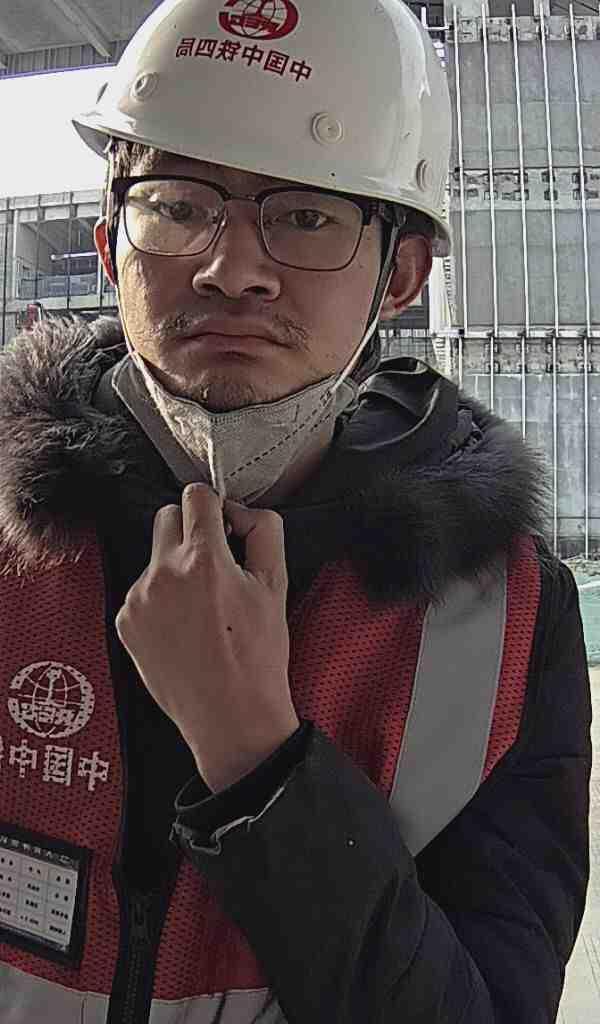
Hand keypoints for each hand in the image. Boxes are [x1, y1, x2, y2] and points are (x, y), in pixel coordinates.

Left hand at [115, 483, 298, 791]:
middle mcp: (163, 574)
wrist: (230, 717)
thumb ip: (264, 532)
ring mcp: (139, 599)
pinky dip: (160, 600)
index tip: (222, 525)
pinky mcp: (125, 623)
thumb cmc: (257, 656)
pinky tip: (183, 627)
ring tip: (201, 608)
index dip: (214, 506)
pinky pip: (141, 592)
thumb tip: (243, 512)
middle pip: (167, 517)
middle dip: (190, 530)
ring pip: (153, 556)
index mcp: (204, 560)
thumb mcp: (277, 587)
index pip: (195, 496)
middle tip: (213, 564)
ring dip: (174, 567)